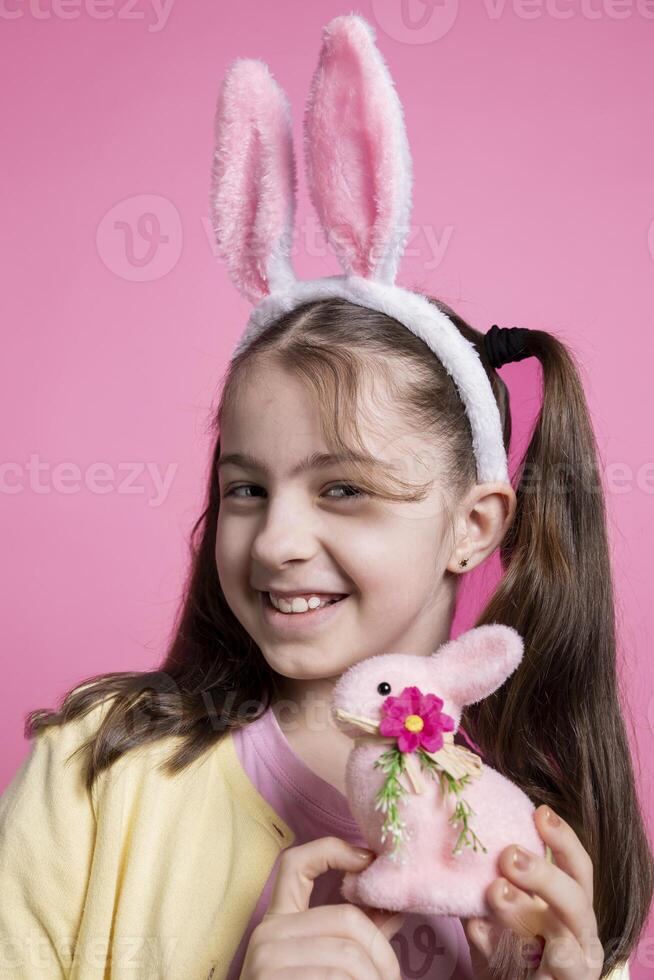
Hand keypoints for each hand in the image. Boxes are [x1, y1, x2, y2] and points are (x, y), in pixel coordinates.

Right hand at [239, 835, 405, 978]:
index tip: (367, 858)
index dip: (332, 849)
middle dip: (383, 952)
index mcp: (277, 921)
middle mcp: (267, 934)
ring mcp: (267, 961)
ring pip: (349, 957)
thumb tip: (395, 905)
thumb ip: (355, 937)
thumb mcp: (324, 964)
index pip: (295, 863)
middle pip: (347, 919)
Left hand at [461, 804, 604, 977]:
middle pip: (577, 900)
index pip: (577, 868)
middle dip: (545, 875)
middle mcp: (580, 935)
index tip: (540, 812)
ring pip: (562, 942)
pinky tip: (481, 934)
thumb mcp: (503, 911)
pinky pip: (536, 976)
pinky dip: (506, 954)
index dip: (564, 839)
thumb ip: (493, 883)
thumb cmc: (511, 950)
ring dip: (526, 913)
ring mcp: (572, 968)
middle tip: (509, 855)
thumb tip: (463, 844)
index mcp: (571, 907)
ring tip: (496, 891)